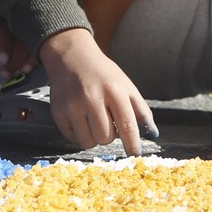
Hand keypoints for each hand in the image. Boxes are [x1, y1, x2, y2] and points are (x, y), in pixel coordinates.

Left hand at [0, 9, 33, 77]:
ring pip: (32, 42)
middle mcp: (15, 19)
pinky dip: (35, 58)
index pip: (2, 30)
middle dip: (15, 58)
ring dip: (26, 60)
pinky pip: (41, 45)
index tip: (1, 61)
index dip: (3, 46)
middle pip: (20, 37)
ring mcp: (27, 25)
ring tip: (18, 72)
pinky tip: (27, 68)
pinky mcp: (36, 34)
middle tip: (4, 73)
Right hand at [38, 29, 156, 156]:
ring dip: (94, 137)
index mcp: (114, 90)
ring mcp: (72, 105)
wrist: (72, 57)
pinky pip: (73, 139)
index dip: (132, 144)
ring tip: (93, 120)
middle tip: (106, 121)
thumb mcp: (126, 85)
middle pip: (105, 138)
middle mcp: (92, 97)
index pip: (127, 124)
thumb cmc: (103, 74)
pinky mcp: (58, 112)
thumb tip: (152, 134)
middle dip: (109, 135)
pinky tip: (81, 118)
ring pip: (88, 142)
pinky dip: (80, 134)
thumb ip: (140, 109)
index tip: (135, 154)